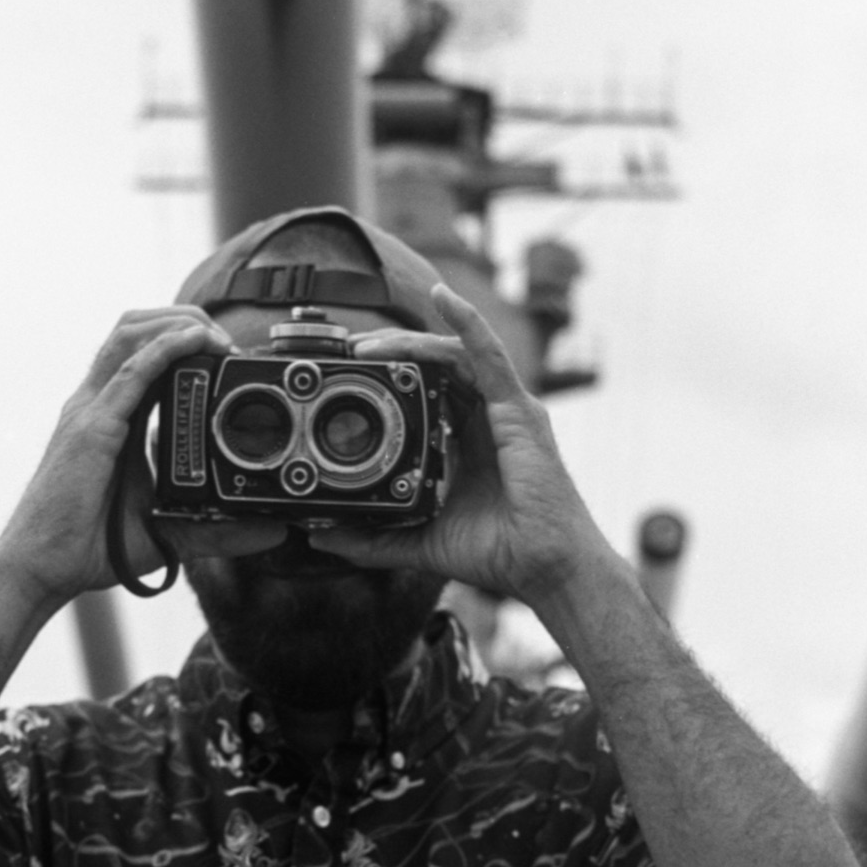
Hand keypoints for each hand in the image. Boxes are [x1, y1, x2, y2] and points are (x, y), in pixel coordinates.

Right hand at [0, 307, 288, 605]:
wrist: (42, 567)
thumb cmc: (89, 547)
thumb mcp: (167, 531)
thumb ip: (216, 529)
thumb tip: (270, 532)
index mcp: (110, 419)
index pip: (144, 357)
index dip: (183, 344)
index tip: (227, 358)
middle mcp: (97, 405)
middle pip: (135, 331)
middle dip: (183, 319)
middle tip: (227, 340)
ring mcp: (91, 410)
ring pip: (130, 335)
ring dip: (177, 322)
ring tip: (216, 334)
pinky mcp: (91, 426)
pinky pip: (130, 370)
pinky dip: (165, 348)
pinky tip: (195, 342)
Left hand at [308, 282, 610, 604]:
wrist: (544, 569)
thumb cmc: (500, 555)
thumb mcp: (420, 542)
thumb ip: (373, 540)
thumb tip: (322, 537)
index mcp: (467, 443)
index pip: (425, 394)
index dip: (389, 380)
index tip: (347, 377)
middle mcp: (487, 419)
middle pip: (435, 368)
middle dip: (391, 355)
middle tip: (349, 353)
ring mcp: (506, 410)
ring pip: (453, 357)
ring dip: (411, 342)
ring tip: (371, 344)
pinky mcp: (519, 411)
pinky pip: (490, 355)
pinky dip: (468, 323)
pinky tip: (444, 297)